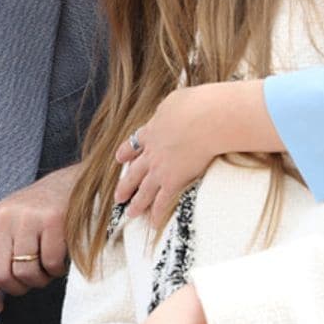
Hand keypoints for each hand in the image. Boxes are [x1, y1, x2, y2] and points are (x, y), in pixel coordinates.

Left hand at [0, 162, 78, 312]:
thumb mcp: (6, 231)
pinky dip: (56, 271)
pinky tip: (60, 261)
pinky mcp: (53, 220)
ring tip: (46, 270)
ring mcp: (28, 217)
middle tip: (30, 282)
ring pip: (24, 273)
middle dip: (17, 288)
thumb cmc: (36, 214)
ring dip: (39, 281)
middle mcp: (4, 216)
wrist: (69, 185)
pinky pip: (50, 263)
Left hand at [116, 83, 279, 225]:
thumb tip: (172, 109)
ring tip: (129, 213)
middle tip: (118, 195)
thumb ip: (169, 108)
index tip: (120, 158)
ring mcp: (160, 168)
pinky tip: (152, 224)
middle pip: (134, 171)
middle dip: (125, 184)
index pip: (136, 143)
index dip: (127, 152)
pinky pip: (162, 201)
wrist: (206, 119)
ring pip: (143, 189)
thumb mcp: (176, 99)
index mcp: (152, 130)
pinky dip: (156, 213)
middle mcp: (152, 152)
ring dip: (136, 202)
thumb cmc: (196, 104)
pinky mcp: (173, 180)